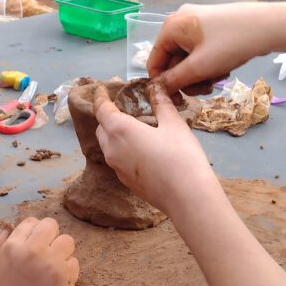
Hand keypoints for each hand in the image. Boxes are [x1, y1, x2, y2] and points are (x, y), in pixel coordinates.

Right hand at [0, 217, 78, 285]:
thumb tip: (6, 229)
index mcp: (12, 247)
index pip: (30, 222)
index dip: (34, 232)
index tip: (34, 244)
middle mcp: (33, 250)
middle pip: (51, 225)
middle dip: (50, 236)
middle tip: (47, 252)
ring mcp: (52, 262)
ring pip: (67, 240)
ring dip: (62, 251)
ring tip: (54, 266)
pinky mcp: (66, 275)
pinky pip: (74, 262)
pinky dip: (69, 270)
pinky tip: (58, 281)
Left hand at [94, 84, 215, 217]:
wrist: (186, 196)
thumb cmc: (180, 155)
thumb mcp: (174, 124)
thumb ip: (161, 104)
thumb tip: (155, 88)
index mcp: (119, 130)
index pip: (101, 109)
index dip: (100, 97)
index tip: (101, 89)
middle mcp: (112, 150)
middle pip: (102, 129)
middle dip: (107, 117)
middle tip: (122, 108)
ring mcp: (117, 169)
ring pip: (108, 146)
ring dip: (113, 135)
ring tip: (131, 127)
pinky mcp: (126, 182)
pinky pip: (118, 161)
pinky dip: (122, 150)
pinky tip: (140, 149)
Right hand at [148, 3, 275, 94]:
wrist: (269, 25)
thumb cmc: (230, 44)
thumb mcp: (199, 67)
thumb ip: (174, 80)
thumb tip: (156, 90)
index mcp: (171, 26)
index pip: (154, 61)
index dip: (162, 83)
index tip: (176, 101)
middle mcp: (180, 21)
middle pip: (172, 61)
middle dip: (188, 79)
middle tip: (205, 89)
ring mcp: (196, 23)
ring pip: (188, 59)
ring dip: (200, 75)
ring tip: (216, 79)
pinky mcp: (211, 28)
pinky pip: (200, 52)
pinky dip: (209, 65)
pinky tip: (223, 69)